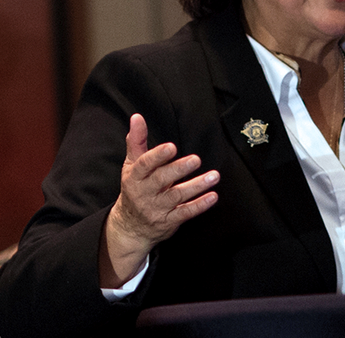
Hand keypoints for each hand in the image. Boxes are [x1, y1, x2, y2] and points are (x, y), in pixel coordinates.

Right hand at [101, 114, 218, 284]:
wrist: (130, 226)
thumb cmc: (135, 188)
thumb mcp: (132, 164)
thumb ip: (136, 140)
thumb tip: (137, 117)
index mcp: (135, 176)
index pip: (144, 165)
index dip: (157, 156)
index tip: (171, 147)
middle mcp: (145, 193)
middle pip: (162, 180)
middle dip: (179, 169)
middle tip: (196, 159)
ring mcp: (157, 208)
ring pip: (177, 196)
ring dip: (196, 186)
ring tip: (214, 176)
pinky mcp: (169, 220)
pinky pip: (185, 212)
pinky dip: (199, 205)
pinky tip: (213, 196)